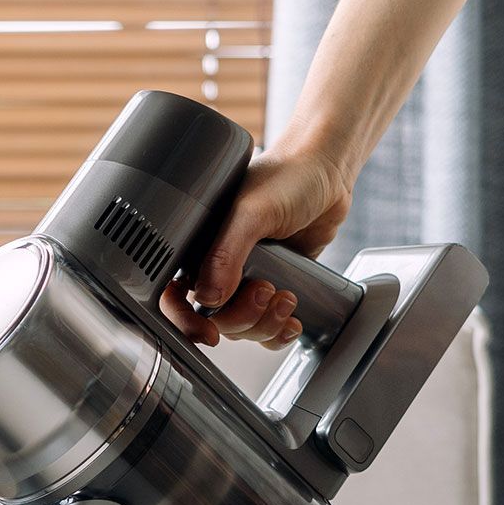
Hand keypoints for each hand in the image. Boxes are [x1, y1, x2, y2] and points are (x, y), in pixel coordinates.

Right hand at [160, 142, 355, 348]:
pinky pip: (267, 326)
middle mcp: (219, 265)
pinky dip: (279, 331)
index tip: (206, 332)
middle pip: (214, 319)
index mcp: (199, 247)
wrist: (327, 172)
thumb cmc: (286, 177)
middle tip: (265, 291)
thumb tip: (210, 297)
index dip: (184, 320)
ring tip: (286, 297)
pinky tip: (291, 318)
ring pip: (242, 327)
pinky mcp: (274, 284)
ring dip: (265, 324)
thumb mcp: (251, 212)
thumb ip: (226, 253)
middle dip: (242, 317)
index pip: (175, 296)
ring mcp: (247, 278)